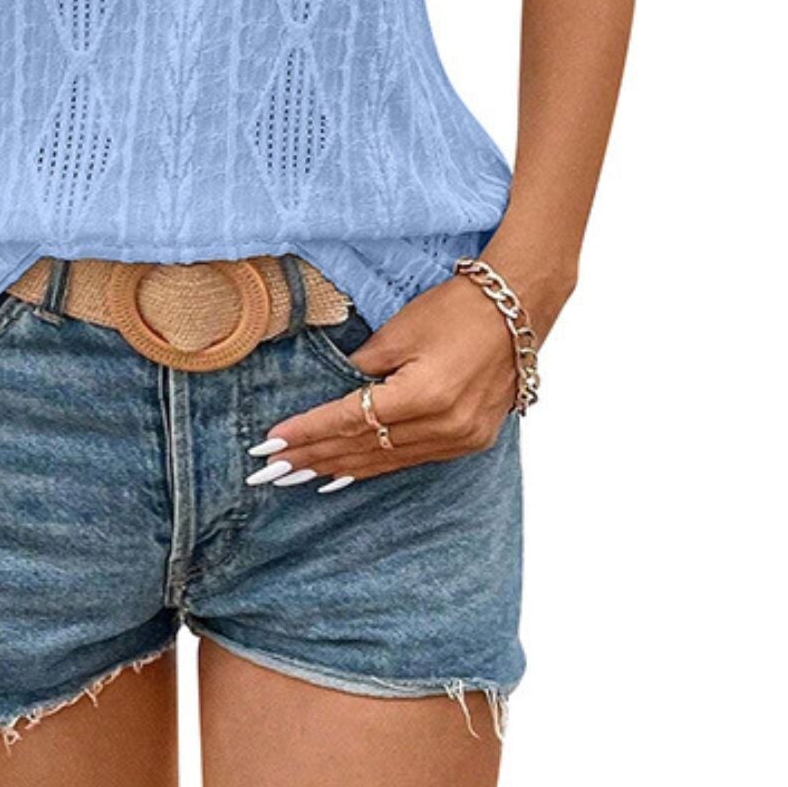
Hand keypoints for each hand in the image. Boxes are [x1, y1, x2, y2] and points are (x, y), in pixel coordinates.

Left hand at [248, 272, 525, 488]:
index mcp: (422, 395)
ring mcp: (460, 439)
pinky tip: (344, 476)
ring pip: (385, 462)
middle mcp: (443, 426)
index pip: (349, 420)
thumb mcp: (400, 331)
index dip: (307, 433)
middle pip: (363, 448)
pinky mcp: (470, 441)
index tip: (270, 443)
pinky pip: (410, 460)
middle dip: (312, 458)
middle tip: (269, 470)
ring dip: (338, 468)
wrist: (517, 311)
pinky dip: (375, 467)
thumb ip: (363, 368)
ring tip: (297, 476)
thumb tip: (334, 392)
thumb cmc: (456, 309)